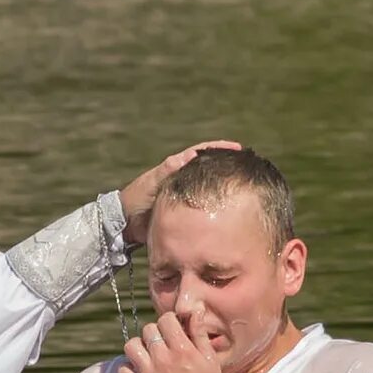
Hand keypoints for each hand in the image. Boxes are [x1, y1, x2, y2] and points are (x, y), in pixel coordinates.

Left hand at [118, 139, 240, 248]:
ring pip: (209, 188)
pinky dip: (216, 205)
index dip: (219, 148)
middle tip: (247, 167)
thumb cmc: (135, 199)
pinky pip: (204, 207)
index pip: (201, 152)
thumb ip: (168, 169)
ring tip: (244, 186)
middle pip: (209, 169)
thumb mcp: (152, 182)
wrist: (124, 225)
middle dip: (227, 166)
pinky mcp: (185, 214)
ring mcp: (185, 196)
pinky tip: (229, 209)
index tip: (237, 148)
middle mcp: (183, 180)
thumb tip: (190, 154)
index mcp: (175, 168)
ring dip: (224, 185)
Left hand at [122, 312, 231, 372]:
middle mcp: (164, 361)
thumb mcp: (210, 359)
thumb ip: (199, 333)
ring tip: (148, 353)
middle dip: (155, 332)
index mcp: (183, 350)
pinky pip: (123, 371)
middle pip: (147, 330)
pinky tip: (140, 369)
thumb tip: (194, 311)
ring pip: (131, 347)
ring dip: (138, 346)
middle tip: (162, 343)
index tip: (173, 329)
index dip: (169, 321)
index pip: (165, 320)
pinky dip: (128, 368)